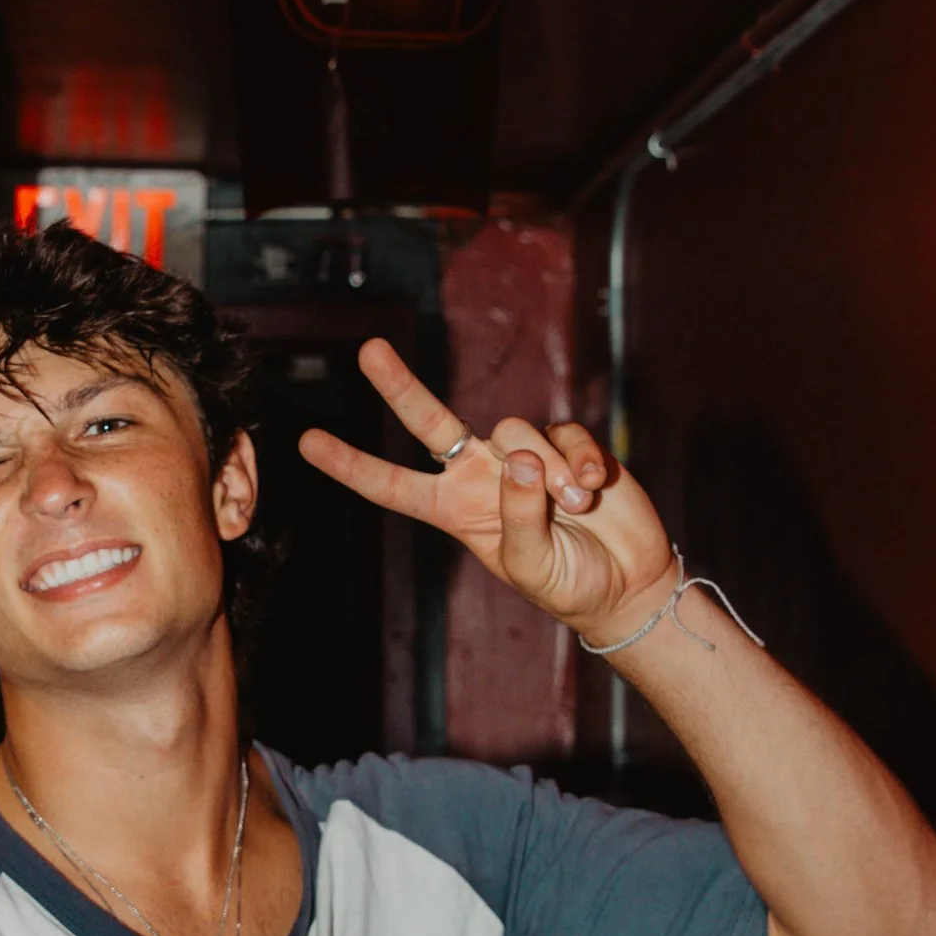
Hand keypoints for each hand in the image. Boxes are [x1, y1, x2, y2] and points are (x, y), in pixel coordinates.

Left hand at [299, 343, 675, 641]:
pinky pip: (566, 433)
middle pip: (431, 422)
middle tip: (368, 351)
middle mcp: (481, 476)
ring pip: (516, 432)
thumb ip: (519, 516)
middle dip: (400, 386)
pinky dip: (583, 458)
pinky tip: (599, 487)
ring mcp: (523, 456)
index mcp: (456, 510)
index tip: (308, 442)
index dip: (352, 465)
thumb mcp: (533, 565)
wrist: (626, 582)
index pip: (394, 485)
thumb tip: (521, 460)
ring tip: (576, 505)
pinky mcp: (568, 445)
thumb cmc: (568, 584)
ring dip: (550, 468)